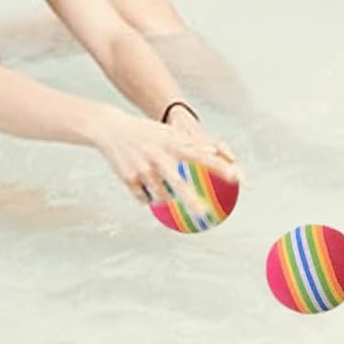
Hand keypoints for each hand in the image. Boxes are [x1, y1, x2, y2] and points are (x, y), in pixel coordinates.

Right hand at [87, 107, 237, 212]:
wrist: (109, 129)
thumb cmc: (146, 133)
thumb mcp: (168, 133)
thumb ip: (190, 143)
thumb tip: (214, 149)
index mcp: (172, 144)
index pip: (200, 157)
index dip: (217, 167)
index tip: (235, 177)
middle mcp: (158, 157)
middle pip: (178, 184)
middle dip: (191, 200)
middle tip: (205, 214)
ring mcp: (143, 169)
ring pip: (163, 196)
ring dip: (166, 196)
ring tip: (158, 180)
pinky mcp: (129, 178)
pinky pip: (145, 198)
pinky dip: (147, 195)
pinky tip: (142, 181)